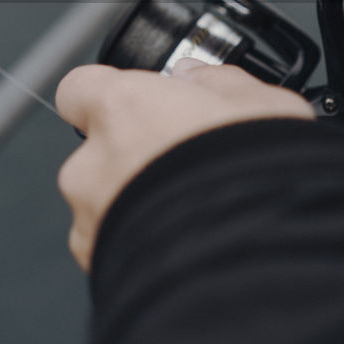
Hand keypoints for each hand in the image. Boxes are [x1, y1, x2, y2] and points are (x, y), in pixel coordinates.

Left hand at [56, 61, 314, 271]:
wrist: (254, 265)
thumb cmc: (257, 180)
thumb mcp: (263, 105)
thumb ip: (218, 81)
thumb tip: (196, 76)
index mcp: (122, 107)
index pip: (79, 87)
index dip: (107, 95)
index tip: (136, 104)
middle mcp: (92, 161)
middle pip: (95, 150)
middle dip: (129, 158)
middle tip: (180, 167)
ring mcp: (91, 218)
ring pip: (100, 203)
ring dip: (131, 205)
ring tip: (187, 216)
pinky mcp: (98, 266)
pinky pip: (108, 248)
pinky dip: (135, 246)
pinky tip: (179, 247)